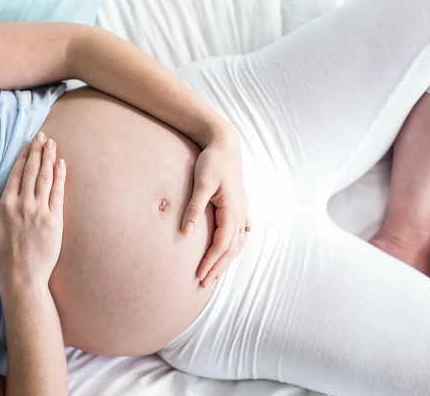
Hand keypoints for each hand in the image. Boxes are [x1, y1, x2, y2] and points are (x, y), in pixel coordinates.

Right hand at [0, 132, 65, 287]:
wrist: (23, 274)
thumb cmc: (5, 252)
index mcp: (6, 204)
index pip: (17, 173)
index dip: (24, 156)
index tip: (30, 143)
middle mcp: (23, 204)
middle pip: (32, 171)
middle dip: (38, 151)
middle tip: (44, 136)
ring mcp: (39, 211)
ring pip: (45, 178)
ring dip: (49, 158)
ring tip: (53, 144)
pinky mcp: (54, 219)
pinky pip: (58, 192)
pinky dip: (60, 176)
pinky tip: (61, 164)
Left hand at [182, 129, 249, 287]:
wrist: (225, 144)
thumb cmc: (212, 161)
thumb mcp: (201, 183)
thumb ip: (194, 208)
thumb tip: (186, 232)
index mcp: (232, 210)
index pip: (222, 245)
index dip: (211, 262)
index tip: (199, 275)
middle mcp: (240, 213)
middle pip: (231, 249)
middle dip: (218, 267)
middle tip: (204, 284)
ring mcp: (242, 210)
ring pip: (237, 243)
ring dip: (226, 261)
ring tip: (215, 275)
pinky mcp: (240, 206)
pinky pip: (239, 234)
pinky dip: (233, 248)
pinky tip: (229, 253)